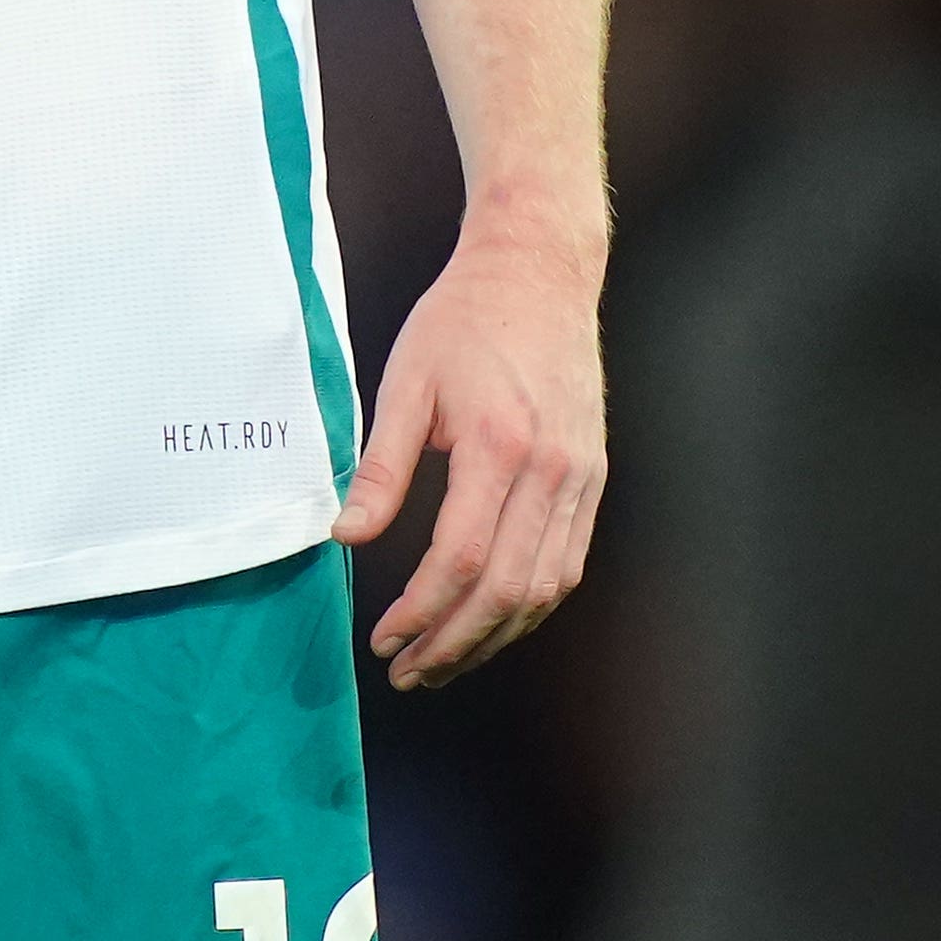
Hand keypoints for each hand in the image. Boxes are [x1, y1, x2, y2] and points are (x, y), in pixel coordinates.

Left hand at [336, 219, 606, 686]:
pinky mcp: (593, 478)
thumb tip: (346, 535)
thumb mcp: (405, 381)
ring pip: (544, 588)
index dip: (421, 611)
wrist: (538, 271)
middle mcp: (553, 469)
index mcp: (499, 444)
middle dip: (453, 643)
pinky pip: (567, 564)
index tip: (383, 635)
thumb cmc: (463, 320)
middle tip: (406, 669)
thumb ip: (379, 465)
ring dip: (492, 637)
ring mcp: (582, 477)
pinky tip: (490, 622)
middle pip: (506, 589)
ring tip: (441, 660)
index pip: (461, 559)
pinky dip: (529, 605)